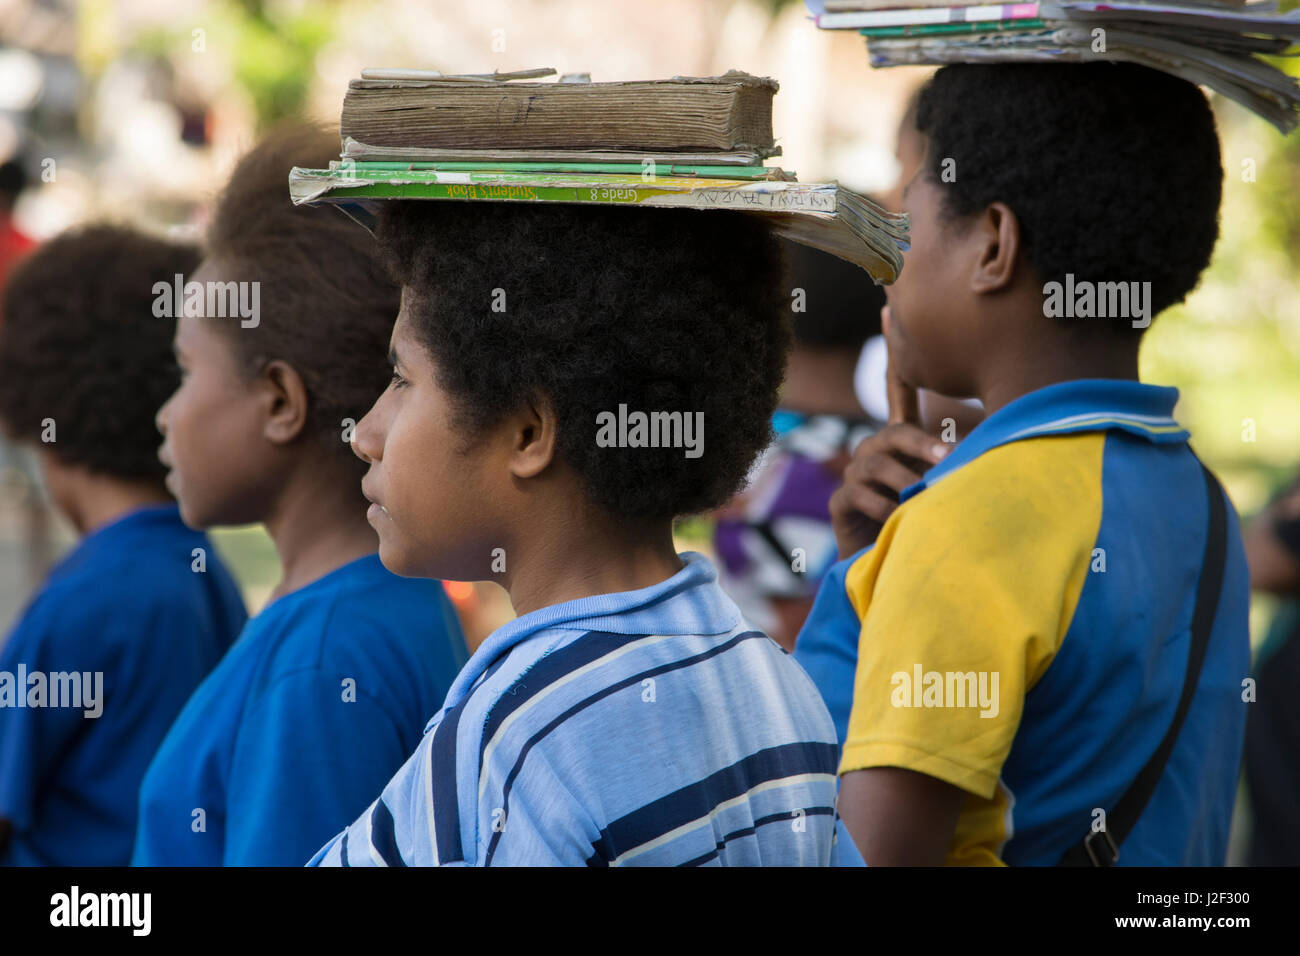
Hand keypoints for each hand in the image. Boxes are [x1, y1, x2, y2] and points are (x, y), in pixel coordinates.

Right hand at [829, 307, 948, 557]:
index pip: (898, 389)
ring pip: (876, 463)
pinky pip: (858, 493)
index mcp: (901, 440)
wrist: (893, 569)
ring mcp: (856, 475)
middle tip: (950, 459)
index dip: (896, 353)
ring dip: (904, 481)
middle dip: (921, 444)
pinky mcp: (841, 502)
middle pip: (894, 432)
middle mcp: (875, 451)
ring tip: (921, 498)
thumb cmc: (927, 524)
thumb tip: (993, 442)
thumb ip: (957, 462)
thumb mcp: (946, 487)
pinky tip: (897, 518)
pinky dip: (882, 506)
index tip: (888, 310)